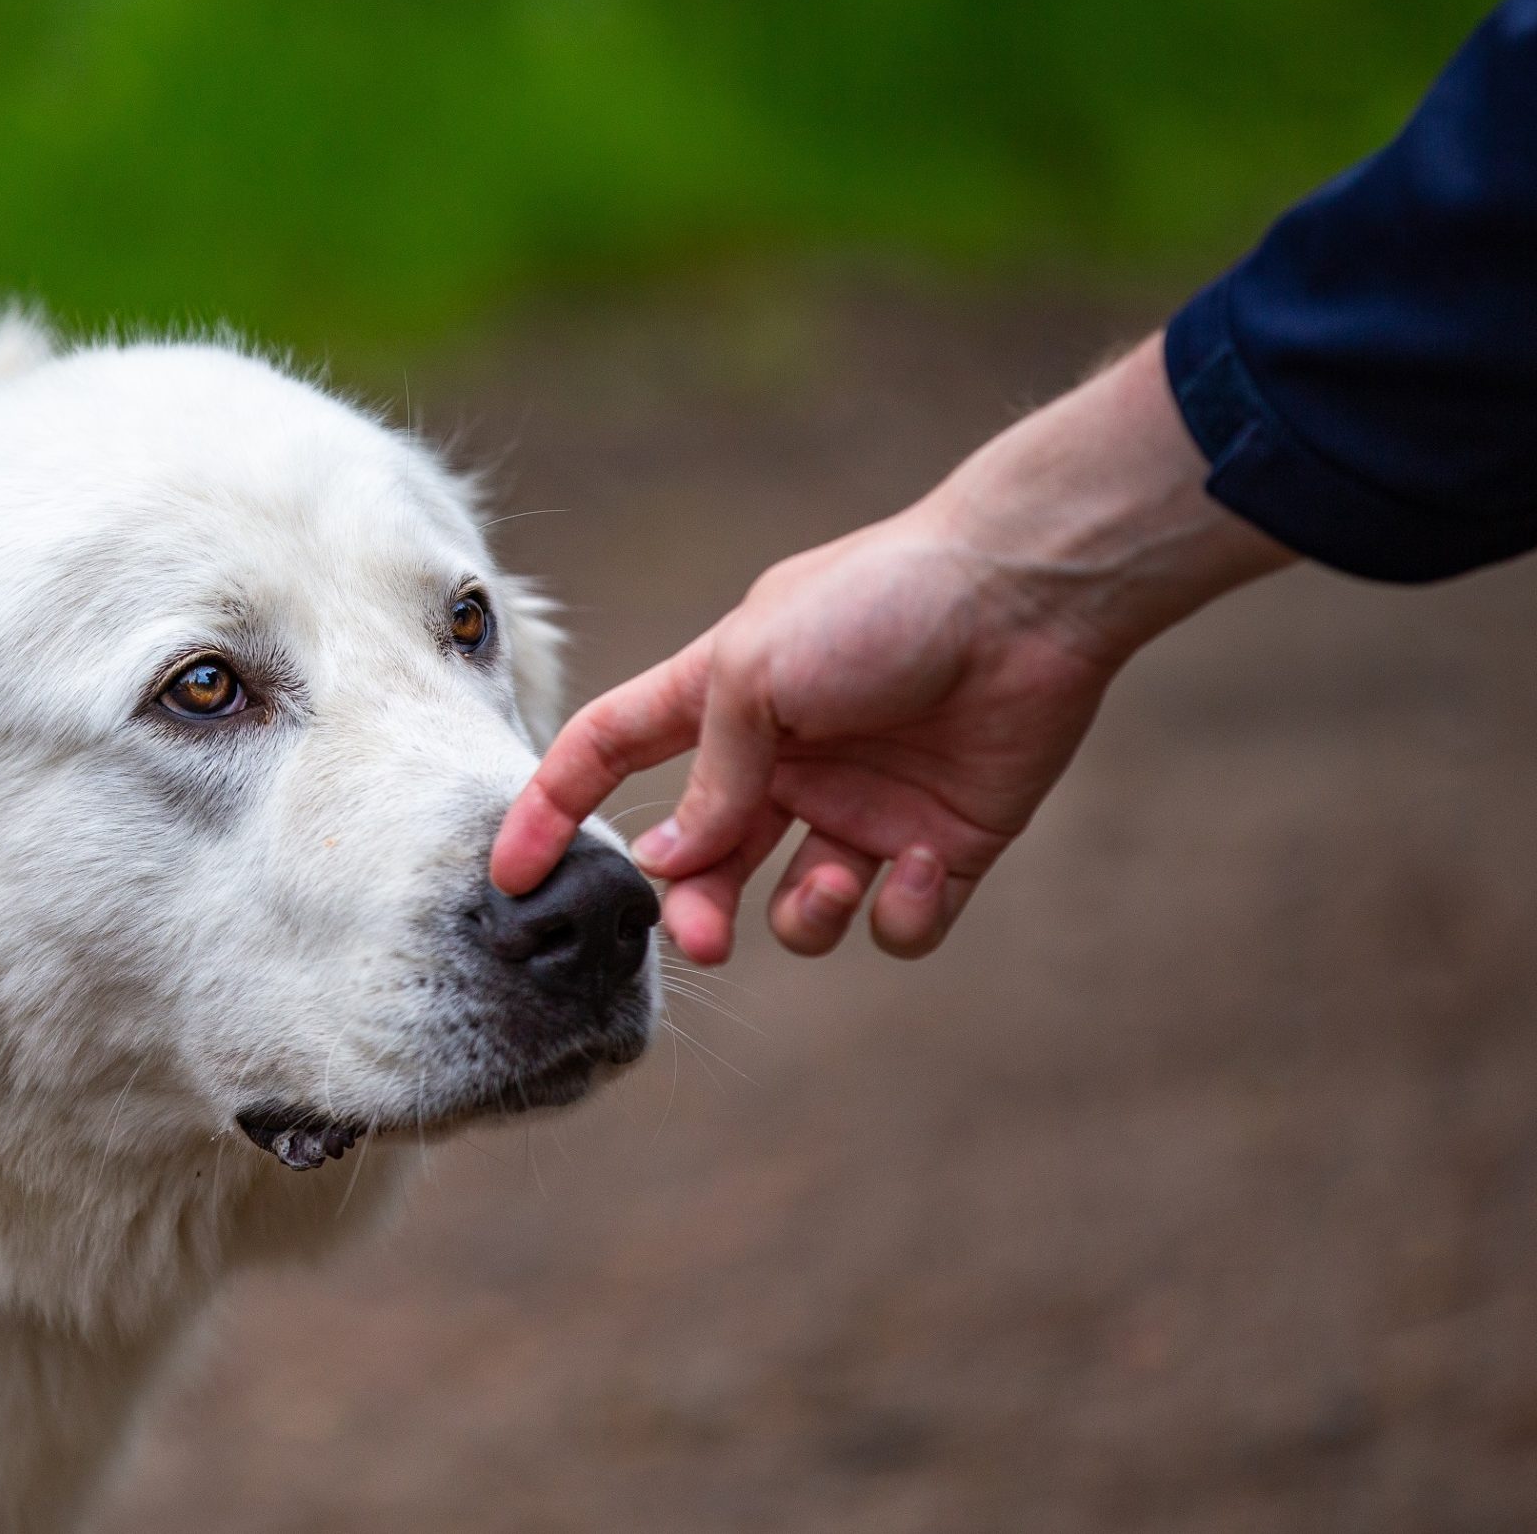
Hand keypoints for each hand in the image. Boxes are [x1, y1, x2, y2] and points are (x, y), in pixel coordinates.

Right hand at [491, 334, 1293, 962]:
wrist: (1027, 597)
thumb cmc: (877, 606)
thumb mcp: (757, 673)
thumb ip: (708, 773)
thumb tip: (665, 861)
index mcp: (719, 703)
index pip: (608, 755)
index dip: (551, 810)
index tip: (509, 877)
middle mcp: (782, 765)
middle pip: (704, 864)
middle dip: (695, 910)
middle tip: (705, 939)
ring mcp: (859, 808)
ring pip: (797, 909)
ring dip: (803, 915)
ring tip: (834, 877)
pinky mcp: (939, 846)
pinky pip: (896, 921)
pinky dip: (900, 913)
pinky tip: (920, 864)